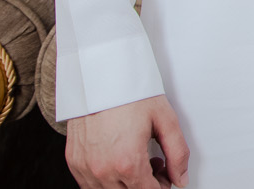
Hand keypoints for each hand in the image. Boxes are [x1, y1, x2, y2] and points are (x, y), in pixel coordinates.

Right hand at [65, 94, 188, 187]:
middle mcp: (103, 170)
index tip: (165, 172)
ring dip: (126, 183)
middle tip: (154, 162)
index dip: (162, 185)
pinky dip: (106, 179)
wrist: (101, 76)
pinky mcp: (73, 162)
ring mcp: (85, 168)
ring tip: (136, 159)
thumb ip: (178, 154)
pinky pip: (90, 184)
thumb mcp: (166, 120)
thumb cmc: (131, 94)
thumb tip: (180, 179)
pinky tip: (117, 159)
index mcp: (128, 163)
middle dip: (146, 184)